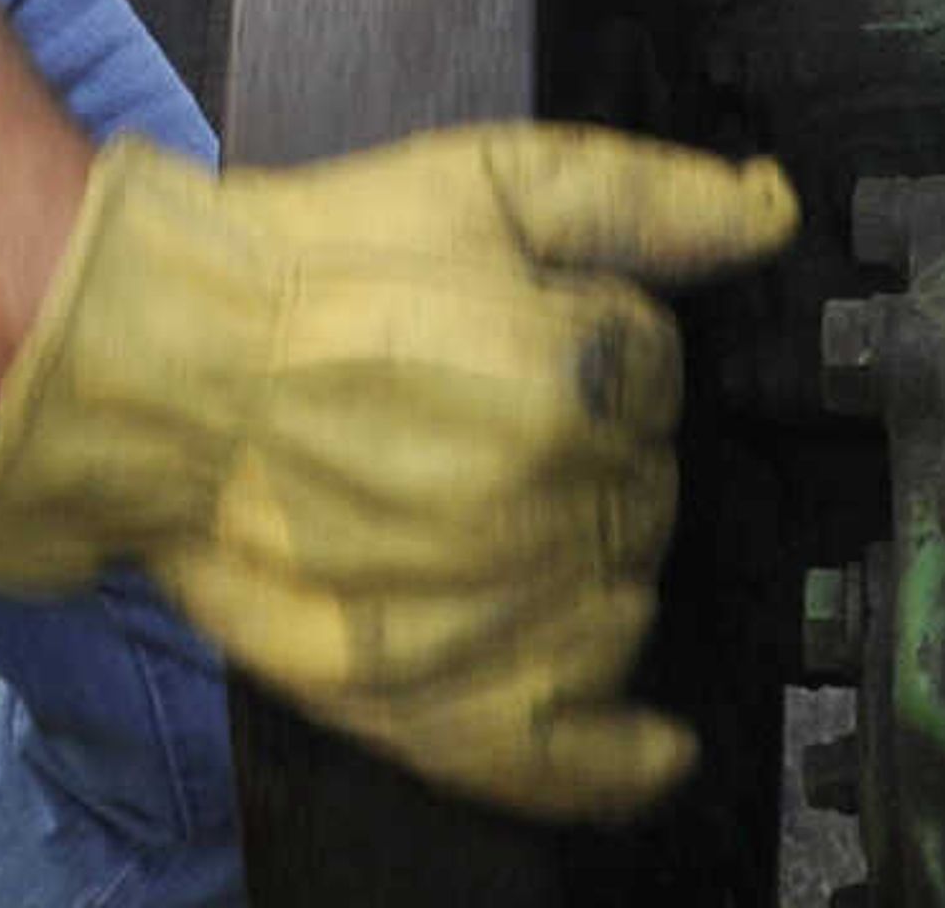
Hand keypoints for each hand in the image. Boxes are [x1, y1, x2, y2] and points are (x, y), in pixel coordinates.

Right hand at [0, 126, 799, 819]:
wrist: (170, 362)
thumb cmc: (323, 263)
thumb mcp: (493, 179)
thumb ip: (649, 196)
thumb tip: (775, 211)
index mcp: (574, 380)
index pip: (663, 380)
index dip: (607, 346)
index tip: (532, 331)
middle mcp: (542, 510)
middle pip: (647, 496)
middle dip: (601, 452)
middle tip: (496, 413)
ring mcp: (486, 616)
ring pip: (619, 609)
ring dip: (594, 565)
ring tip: (503, 511)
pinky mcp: (418, 695)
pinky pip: (553, 761)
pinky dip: (615, 765)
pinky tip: (657, 749)